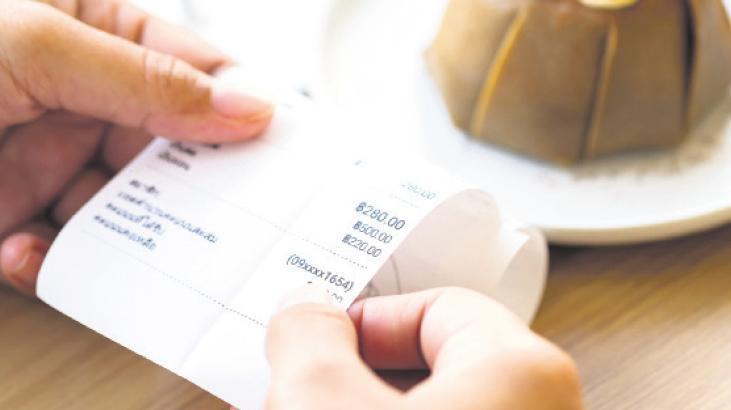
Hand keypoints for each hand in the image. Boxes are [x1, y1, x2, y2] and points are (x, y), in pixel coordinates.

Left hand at [0, 0, 273, 295]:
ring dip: (125, 238)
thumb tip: (246, 106)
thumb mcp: (34, 44)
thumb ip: (145, 78)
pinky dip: (54, 265)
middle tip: (225, 217)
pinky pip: (62, 251)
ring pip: (125, 211)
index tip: (278, 148)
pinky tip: (24, 249)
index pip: (194, 70)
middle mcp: (81, 97)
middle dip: (194, 186)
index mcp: (94, 34)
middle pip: (172, 149)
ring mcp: (49, 158)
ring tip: (123, 250)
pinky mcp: (17, 213)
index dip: (241, 106)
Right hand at [266, 287, 582, 409]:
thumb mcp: (323, 405)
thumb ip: (307, 340)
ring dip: (375, 406)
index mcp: (524, 373)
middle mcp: (544, 409)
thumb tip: (303, 310)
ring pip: (442, 407)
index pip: (438, 306)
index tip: (324, 343)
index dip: (368, 319)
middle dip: (364, 374)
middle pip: (438, 363)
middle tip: (317, 391)